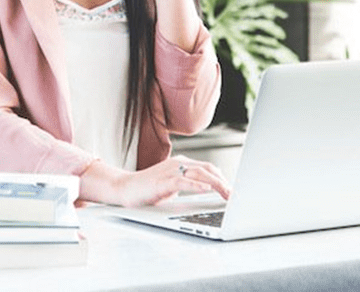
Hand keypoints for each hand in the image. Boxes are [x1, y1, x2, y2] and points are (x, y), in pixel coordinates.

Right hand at [114, 155, 231, 207]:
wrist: (125, 188)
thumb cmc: (147, 189)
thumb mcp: (172, 186)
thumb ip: (187, 184)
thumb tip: (208, 190)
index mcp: (180, 164)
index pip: (208, 168)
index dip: (223, 179)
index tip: (233, 191)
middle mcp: (177, 164)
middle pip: (207, 169)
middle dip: (224, 182)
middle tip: (234, 196)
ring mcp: (169, 171)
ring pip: (199, 173)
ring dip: (216, 184)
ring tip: (227, 194)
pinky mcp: (162, 181)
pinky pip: (182, 181)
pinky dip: (196, 185)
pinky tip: (206, 190)